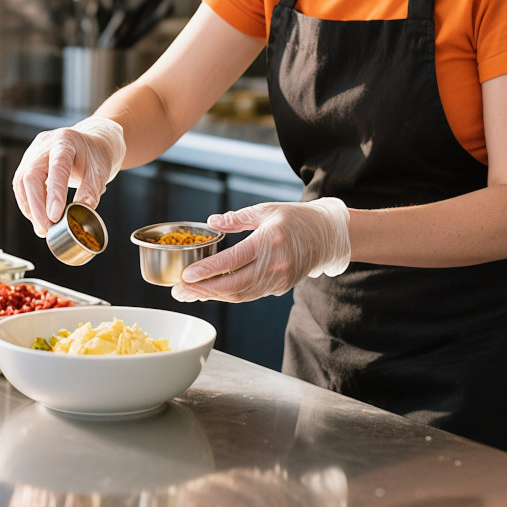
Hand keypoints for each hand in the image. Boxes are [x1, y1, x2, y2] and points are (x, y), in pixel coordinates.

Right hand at [12, 116, 125, 236]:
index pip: (57, 166)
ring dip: (30, 208)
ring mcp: (33, 153)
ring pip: (22, 182)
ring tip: (43, 228)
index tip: (55, 216)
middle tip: (47, 229)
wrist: (91, 144)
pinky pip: (21, 186)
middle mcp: (45, 144)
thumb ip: (90, 192)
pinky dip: (29, 204)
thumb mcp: (100, 173)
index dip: (54, 192)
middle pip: (32, 175)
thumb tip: (80, 215)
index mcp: (66, 141)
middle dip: (37, 206)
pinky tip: (38, 218)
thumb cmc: (96, 157)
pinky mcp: (27, 164)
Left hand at [172, 197, 350, 302]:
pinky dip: (229, 296)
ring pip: (240, 294)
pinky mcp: (280, 286)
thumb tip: (212, 221)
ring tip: (190, 294)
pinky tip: (212, 292)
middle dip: (203, 290)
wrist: (327, 235)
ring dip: (213, 296)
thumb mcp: (266, 210)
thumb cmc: (296, 218)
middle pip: (233, 284)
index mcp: (269, 240)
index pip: (232, 260)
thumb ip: (238, 218)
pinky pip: (250, 295)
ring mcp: (279, 278)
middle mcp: (275, 264)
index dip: (207, 271)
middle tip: (179, 291)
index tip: (186, 276)